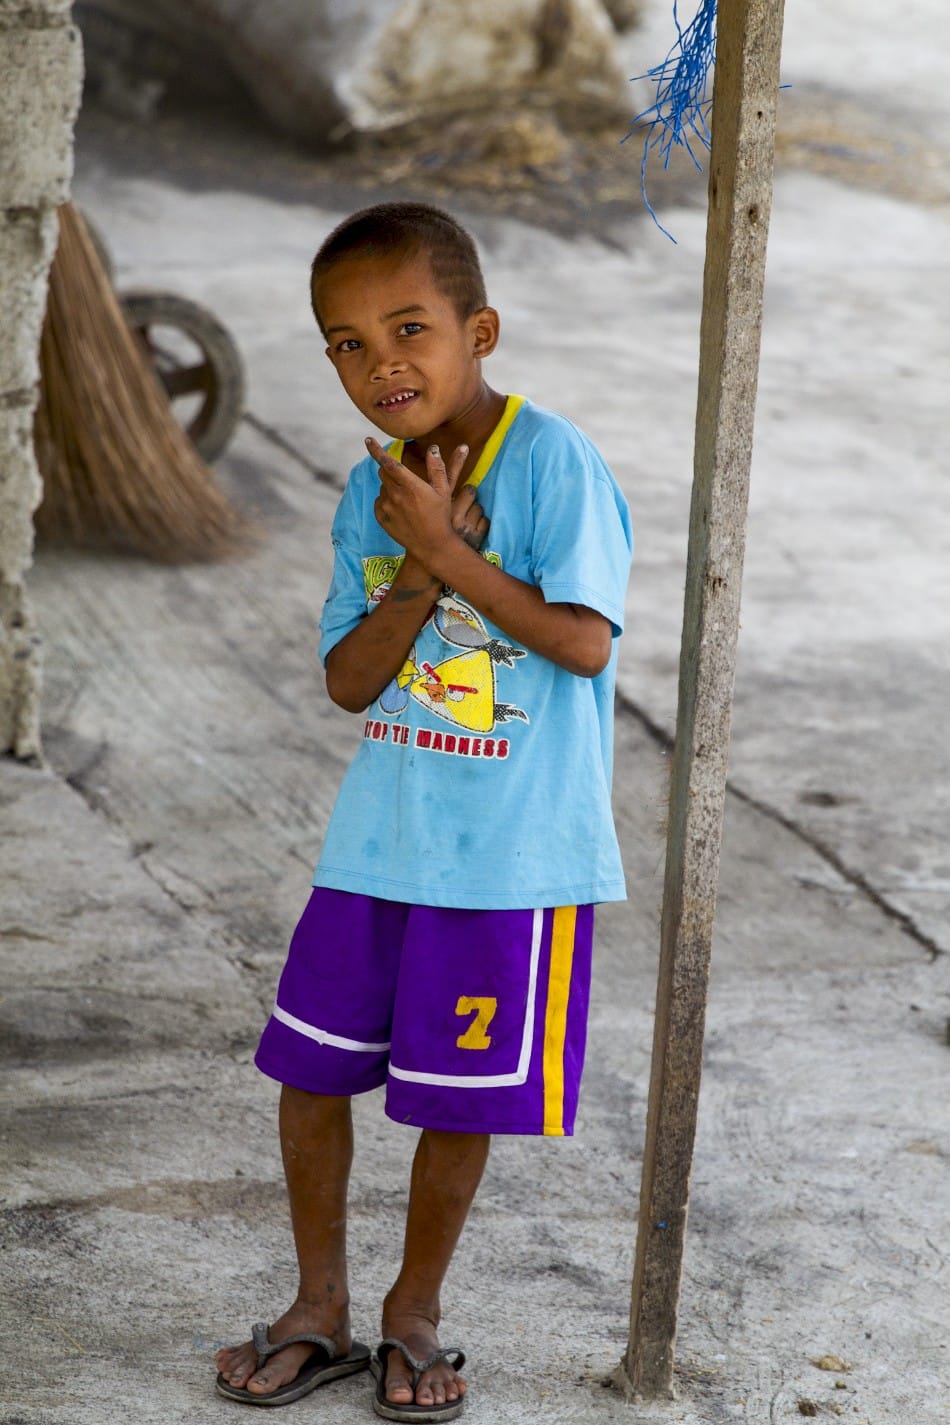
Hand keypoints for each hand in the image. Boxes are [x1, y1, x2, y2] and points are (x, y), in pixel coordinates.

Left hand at [367, 437, 487, 562]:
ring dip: (391, 487)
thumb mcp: (444, 491)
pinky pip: (378, 502)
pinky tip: (401, 510)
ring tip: (408, 501)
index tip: (368, 440)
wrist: (432, 545)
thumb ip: (437, 467)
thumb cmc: (441, 516)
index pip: (388, 462)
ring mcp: (387, 508)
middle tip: (405, 480)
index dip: (376, 450)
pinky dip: (386, 501)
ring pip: (382, 488)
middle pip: (383, 473)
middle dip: (390, 470)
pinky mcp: (381, 518)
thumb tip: (434, 448)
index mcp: (411, 486)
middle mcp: (396, 495)